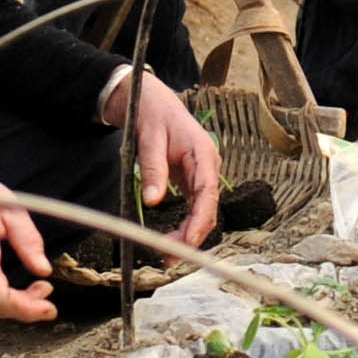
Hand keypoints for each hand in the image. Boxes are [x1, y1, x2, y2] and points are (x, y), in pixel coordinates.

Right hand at [0, 154, 57, 324]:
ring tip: (40, 289)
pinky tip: (23, 291)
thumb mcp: (12, 209)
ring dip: (18, 307)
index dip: (20, 305)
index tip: (47, 306)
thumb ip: (28, 240)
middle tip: (48, 293)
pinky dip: (7, 303)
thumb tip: (44, 270)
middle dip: (25, 309)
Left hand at [104, 69, 222, 245]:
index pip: (208, 193)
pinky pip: (194, 208)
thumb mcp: (149, 138)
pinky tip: (172, 240)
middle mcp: (208, 167)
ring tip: (167, 254)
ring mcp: (202, 175)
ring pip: (202, 212)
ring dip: (188, 234)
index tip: (187, 241)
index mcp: (203, 154)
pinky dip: (185, 226)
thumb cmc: (153, 114)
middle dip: (193, 235)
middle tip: (169, 256)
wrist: (153, 101)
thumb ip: (153, 169)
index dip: (199, 220)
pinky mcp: (193, 181)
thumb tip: (153, 201)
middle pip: (208, 209)